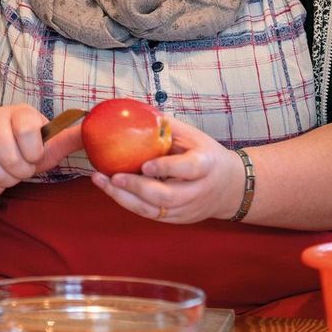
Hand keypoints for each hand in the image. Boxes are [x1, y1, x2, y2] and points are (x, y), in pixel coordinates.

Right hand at [0, 104, 82, 193]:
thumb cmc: (26, 146)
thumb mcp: (49, 143)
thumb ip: (69, 138)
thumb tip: (94, 128)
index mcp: (21, 112)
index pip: (26, 130)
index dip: (33, 152)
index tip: (35, 156)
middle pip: (9, 155)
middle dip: (20, 171)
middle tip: (22, 168)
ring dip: (4, 179)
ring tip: (9, 173)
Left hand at [90, 116, 242, 221]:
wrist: (230, 187)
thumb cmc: (206, 154)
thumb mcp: (194, 136)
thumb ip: (168, 127)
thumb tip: (136, 110)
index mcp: (206, 165)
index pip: (188, 169)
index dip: (166, 168)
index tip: (144, 165)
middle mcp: (198, 191)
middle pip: (166, 196)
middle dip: (136, 187)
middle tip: (112, 176)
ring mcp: (187, 209)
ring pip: (154, 211)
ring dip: (124, 198)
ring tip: (102, 182)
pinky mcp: (178, 220)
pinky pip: (150, 215)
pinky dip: (129, 203)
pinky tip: (112, 190)